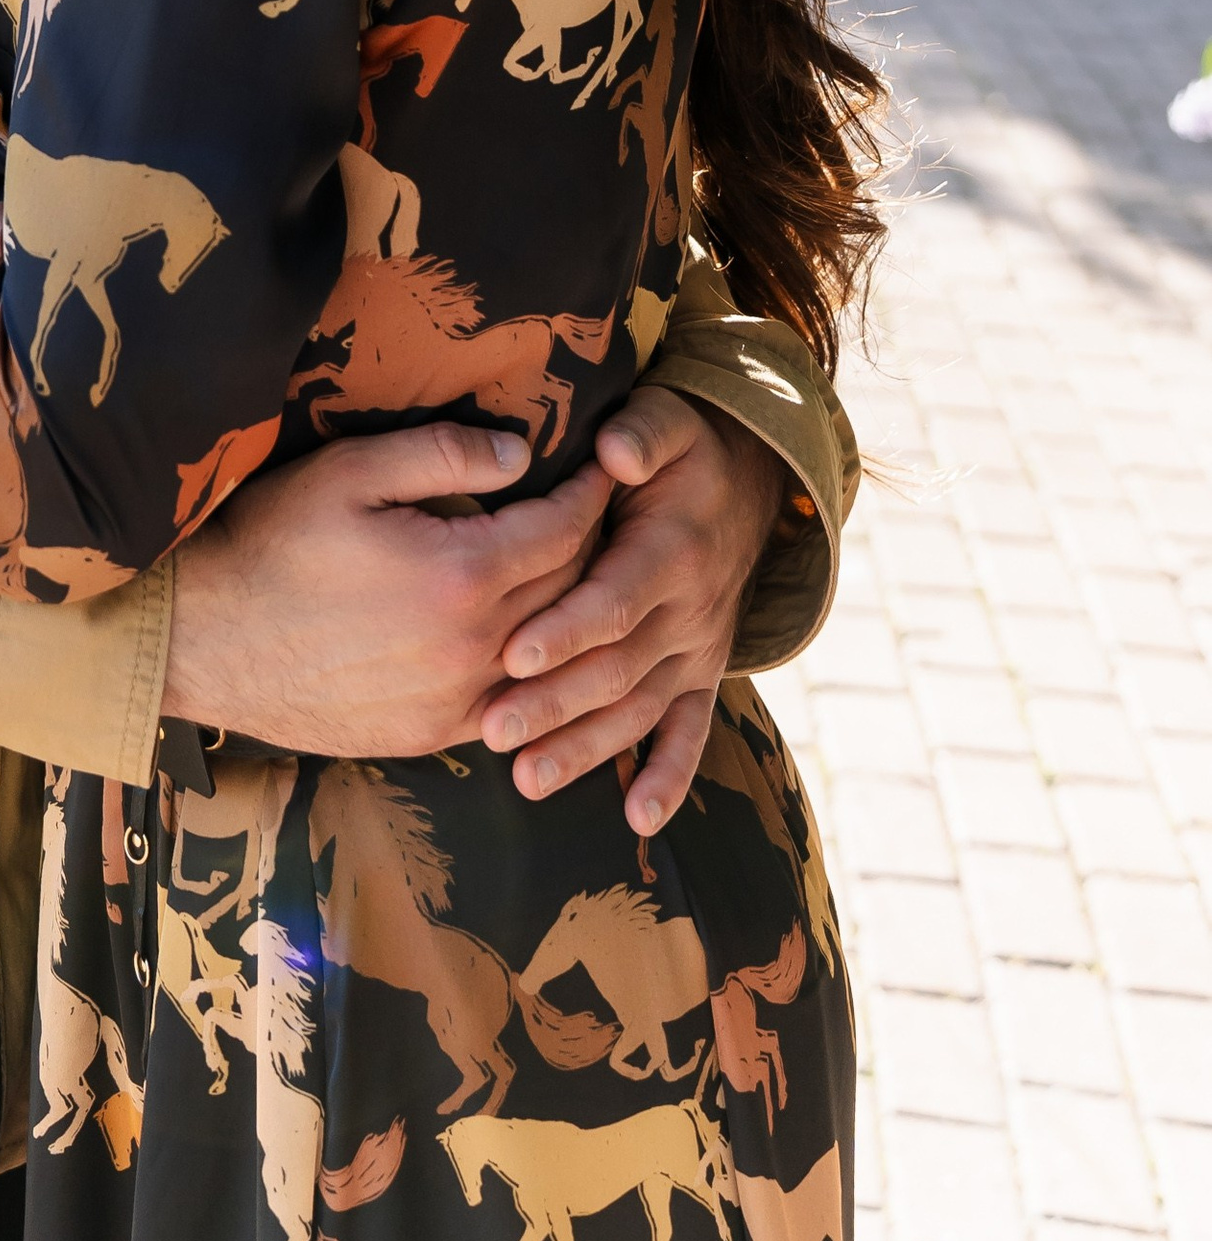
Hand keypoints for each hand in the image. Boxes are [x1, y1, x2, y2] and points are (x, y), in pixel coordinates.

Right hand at [165, 427, 608, 757]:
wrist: (207, 642)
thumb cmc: (272, 543)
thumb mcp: (351, 471)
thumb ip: (443, 455)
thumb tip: (522, 454)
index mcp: (462, 576)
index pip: (564, 530)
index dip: (592, 494)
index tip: (609, 469)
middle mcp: (474, 650)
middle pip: (569, 592)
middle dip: (593, 547)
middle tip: (601, 513)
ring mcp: (457, 703)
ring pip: (551, 656)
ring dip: (571, 614)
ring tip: (577, 574)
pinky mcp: (434, 736)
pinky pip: (514, 702)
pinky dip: (534, 669)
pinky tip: (528, 641)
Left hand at [478, 389, 784, 835]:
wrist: (749, 482)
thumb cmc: (683, 447)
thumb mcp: (667, 420)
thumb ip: (642, 433)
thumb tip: (614, 452)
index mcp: (672, 550)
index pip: (615, 600)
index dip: (565, 628)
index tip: (511, 654)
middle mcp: (691, 610)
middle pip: (618, 668)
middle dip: (555, 703)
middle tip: (492, 730)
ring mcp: (699, 649)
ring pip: (640, 709)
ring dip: (588, 750)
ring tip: (527, 779)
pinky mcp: (701, 673)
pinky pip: (691, 731)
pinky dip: (670, 776)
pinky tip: (638, 820)